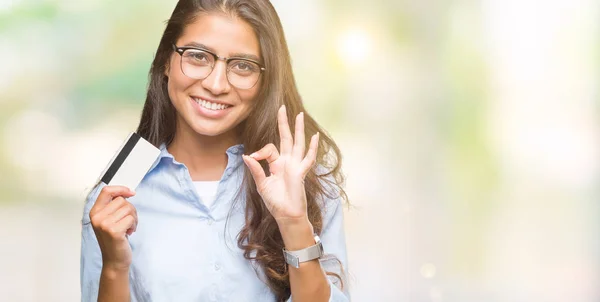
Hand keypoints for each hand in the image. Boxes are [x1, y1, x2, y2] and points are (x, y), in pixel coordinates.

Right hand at [89, 185, 137, 270]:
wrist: (114, 260)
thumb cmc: (114, 240)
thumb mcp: (109, 220)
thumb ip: (113, 206)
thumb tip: (127, 192)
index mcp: (94, 212)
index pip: (106, 191)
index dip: (121, 189)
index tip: (131, 193)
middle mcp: (97, 217)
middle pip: (121, 200)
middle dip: (130, 209)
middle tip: (128, 221)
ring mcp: (104, 224)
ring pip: (128, 208)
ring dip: (133, 218)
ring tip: (128, 227)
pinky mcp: (113, 231)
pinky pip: (131, 218)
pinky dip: (134, 225)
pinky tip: (129, 233)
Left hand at [242, 105, 318, 223]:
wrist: (286, 215)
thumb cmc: (275, 202)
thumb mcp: (262, 184)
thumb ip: (256, 169)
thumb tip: (246, 156)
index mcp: (276, 164)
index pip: (269, 149)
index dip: (260, 151)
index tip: (253, 158)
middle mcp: (287, 162)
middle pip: (286, 138)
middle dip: (284, 123)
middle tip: (282, 107)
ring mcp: (296, 166)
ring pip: (297, 143)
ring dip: (299, 129)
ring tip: (300, 115)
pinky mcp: (301, 172)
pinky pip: (308, 158)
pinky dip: (312, 148)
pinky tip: (314, 137)